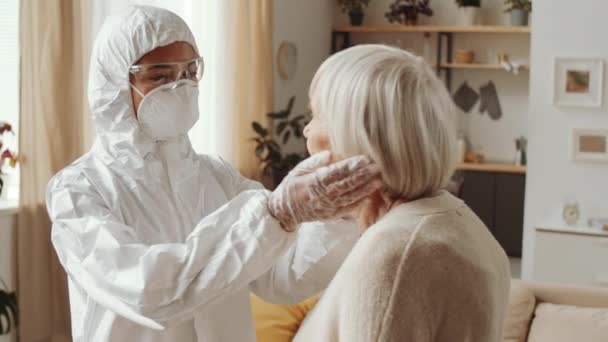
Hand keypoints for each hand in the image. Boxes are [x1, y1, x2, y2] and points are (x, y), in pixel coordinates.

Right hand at [268, 151, 382, 231]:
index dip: (351, 166)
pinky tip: (369, 195)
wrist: (284, 211)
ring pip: (350, 197)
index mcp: (314, 181)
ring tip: (378, 180)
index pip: (336, 172)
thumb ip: (314, 162)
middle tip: (377, 167)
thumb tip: (330, 153)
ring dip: (365, 189)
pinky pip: (347, 208)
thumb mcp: (298, 170)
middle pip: (346, 184)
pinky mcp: (331, 215)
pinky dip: (358, 202)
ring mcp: (327, 206)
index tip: (364, 158)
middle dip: (363, 176)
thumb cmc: (291, 187)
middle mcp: (322, 195)